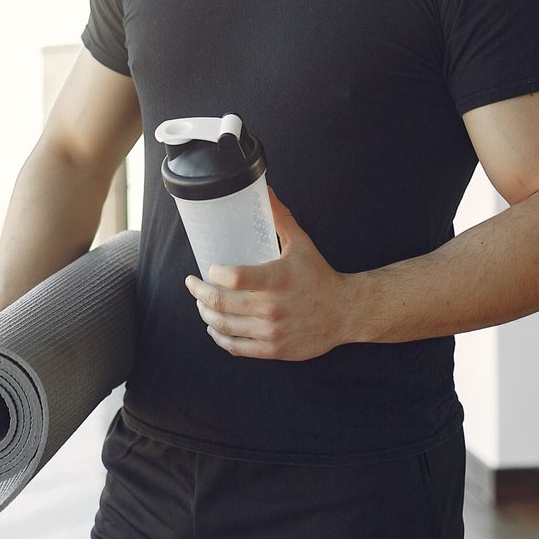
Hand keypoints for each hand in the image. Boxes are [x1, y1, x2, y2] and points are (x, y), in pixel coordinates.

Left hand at [183, 186, 356, 360]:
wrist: (345, 312)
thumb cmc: (320, 275)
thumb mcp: (301, 243)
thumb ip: (279, 218)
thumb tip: (264, 189)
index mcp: (278, 278)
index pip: (234, 278)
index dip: (213, 274)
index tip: (207, 268)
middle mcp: (273, 307)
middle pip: (221, 303)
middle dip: (198, 293)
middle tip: (192, 284)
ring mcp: (272, 331)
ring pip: (224, 326)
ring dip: (205, 314)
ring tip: (201, 303)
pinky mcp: (274, 350)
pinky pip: (236, 347)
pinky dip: (219, 338)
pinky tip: (214, 328)